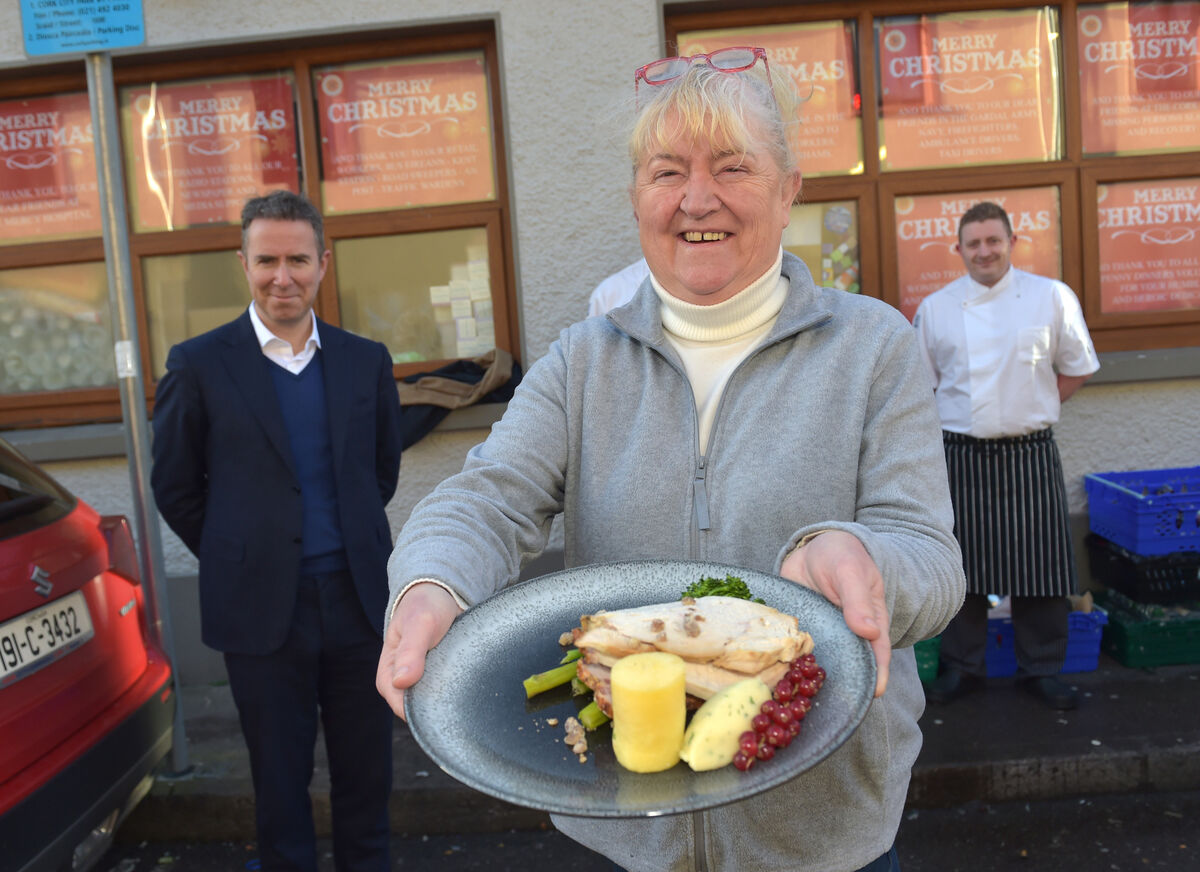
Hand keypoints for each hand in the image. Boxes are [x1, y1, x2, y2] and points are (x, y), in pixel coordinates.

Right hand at [376, 582, 462, 719]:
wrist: (441, 593)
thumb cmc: (424, 606)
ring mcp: (422, 683)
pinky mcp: (439, 679)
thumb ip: (410, 651)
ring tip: (466, 675)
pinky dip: (460, 686)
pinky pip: (449, 692)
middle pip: (422, 709)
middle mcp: (403, 685)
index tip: (446, 695)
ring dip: (452, 694)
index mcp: (388, 677)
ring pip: (438, 702)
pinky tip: (470, 678)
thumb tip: (402, 681)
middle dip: (441, 703)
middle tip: (461, 684)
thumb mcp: (418, 624)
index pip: (403, 709)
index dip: (424, 709)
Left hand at [780, 530, 890, 697]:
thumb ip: (857, 601)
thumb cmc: (840, 555)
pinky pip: (794, 648)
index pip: (877, 652)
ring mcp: (822, 634)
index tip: (873, 694)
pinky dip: (786, 659)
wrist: (810, 547)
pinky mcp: (800, 631)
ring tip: (798, 694)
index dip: (877, 674)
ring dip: (809, 675)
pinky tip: (775, 672)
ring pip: (819, 660)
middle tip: (829, 700)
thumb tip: (869, 632)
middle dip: (840, 683)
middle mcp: (846, 633)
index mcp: (868, 621)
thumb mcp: (849, 572)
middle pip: (848, 664)